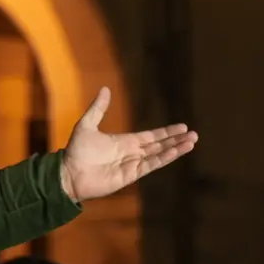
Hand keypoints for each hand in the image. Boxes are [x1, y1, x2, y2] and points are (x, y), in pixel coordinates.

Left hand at [60, 87, 197, 202]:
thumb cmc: (75, 151)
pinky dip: (165, 158)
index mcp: (124, 141)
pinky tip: (176, 151)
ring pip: (159, 155)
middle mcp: (131, 153)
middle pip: (159, 145)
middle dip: (176, 140)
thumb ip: (98, 108)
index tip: (182, 126)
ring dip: (176, 149)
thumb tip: (104, 88)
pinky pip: (152, 165)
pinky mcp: (131, 175)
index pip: (151, 136)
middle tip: (194, 134)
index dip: (166, 132)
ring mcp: (132, 164)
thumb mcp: (87, 125)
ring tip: (192, 142)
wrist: (69, 174)